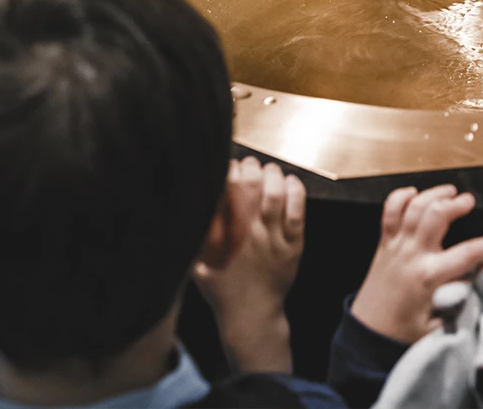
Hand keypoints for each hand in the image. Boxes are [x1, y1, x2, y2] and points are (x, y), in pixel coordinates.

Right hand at [195, 157, 306, 373]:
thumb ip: (195, 237)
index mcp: (225, 237)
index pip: (225, 192)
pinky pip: (297, 212)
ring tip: (269, 170)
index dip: (228, 172)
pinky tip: (289, 182)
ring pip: (275, 195)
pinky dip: (295, 191)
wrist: (251, 316)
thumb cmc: (223, 289)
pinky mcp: (293, 246)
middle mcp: (249, 234)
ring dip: (272, 175)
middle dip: (250, 168)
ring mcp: (273, 240)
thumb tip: (184, 208)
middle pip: (251, 188)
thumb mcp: (199, 265)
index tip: (229, 167)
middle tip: (249, 165)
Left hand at [350, 185, 482, 344]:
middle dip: (456, 204)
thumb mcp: (438, 324)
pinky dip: (400, 198)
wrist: (369, 330)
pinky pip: (389, 212)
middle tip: (469, 201)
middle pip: (435, 215)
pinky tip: (413, 193)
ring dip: (433, 194)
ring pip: (414, 207)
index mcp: (429, 276)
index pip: (466, 254)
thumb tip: (479, 289)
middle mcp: (413, 255)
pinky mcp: (385, 244)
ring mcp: (397, 246)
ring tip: (449, 191)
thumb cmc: (402, 330)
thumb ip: (459, 304)